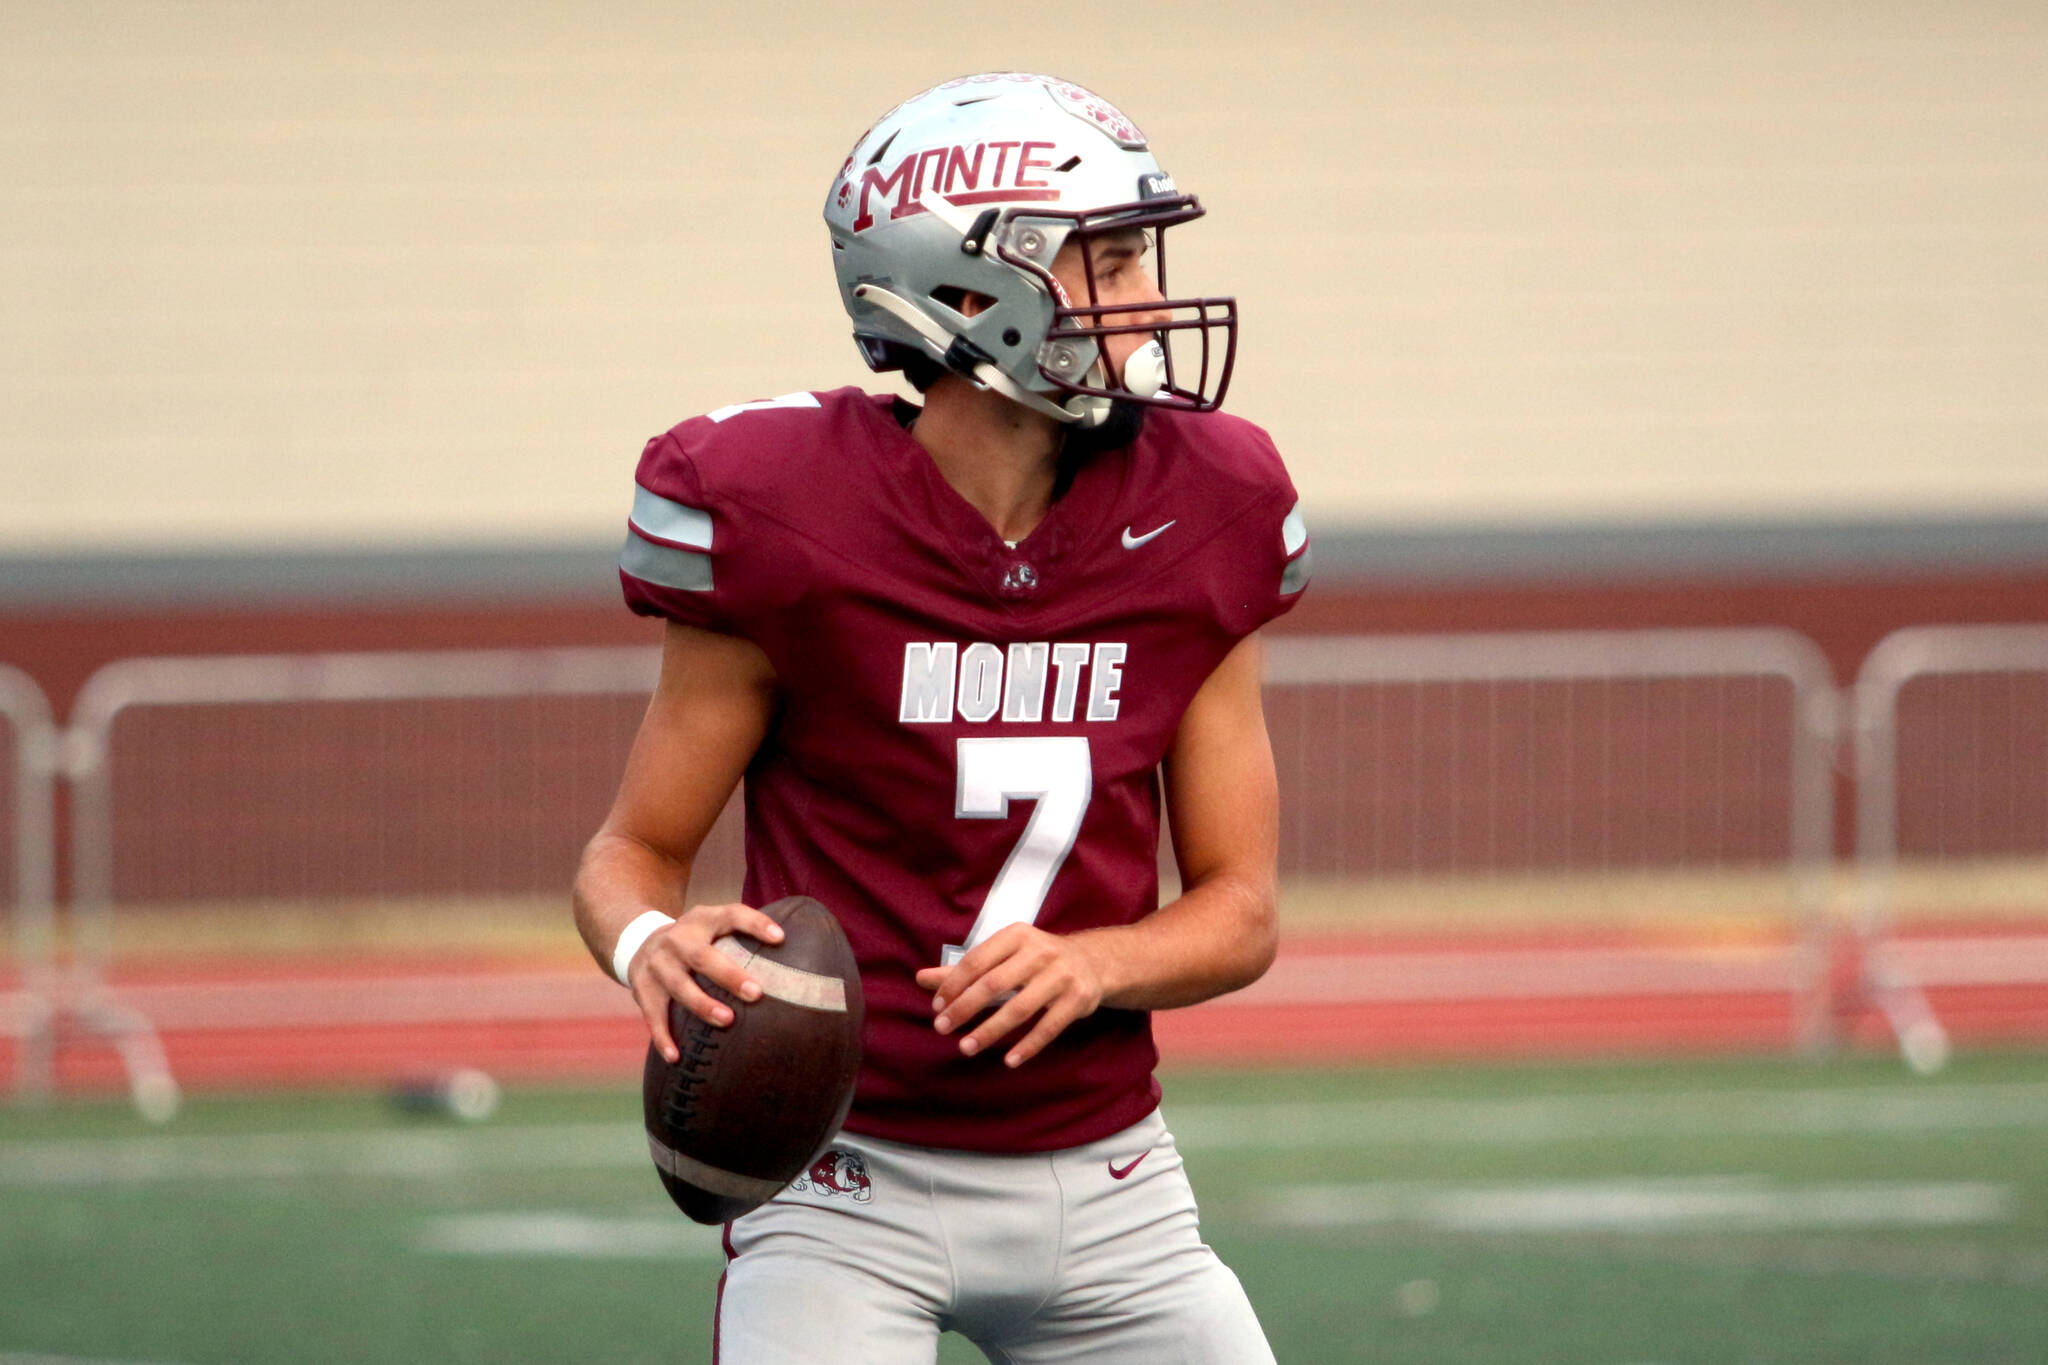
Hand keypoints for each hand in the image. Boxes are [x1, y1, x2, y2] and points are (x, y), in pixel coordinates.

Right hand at [627, 902, 786, 1063]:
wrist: (638, 942)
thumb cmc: (694, 940)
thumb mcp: (712, 925)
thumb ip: (742, 935)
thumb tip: (795, 953)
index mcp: (702, 920)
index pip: (731, 915)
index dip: (755, 924)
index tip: (780, 938)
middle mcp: (677, 940)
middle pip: (702, 956)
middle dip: (729, 975)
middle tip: (756, 993)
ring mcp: (657, 965)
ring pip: (679, 986)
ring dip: (703, 1005)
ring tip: (727, 1020)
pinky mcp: (642, 989)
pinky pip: (653, 1016)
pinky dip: (663, 1037)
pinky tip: (677, 1057)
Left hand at [913, 925, 1106, 1068]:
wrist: (1092, 962)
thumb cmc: (1036, 960)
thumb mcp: (1004, 956)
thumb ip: (964, 970)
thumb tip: (920, 979)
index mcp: (1017, 935)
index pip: (977, 960)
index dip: (954, 984)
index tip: (937, 1007)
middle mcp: (1041, 951)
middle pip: (995, 983)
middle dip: (965, 1008)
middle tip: (942, 1028)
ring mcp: (1062, 975)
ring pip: (1020, 1008)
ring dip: (990, 1031)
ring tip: (966, 1047)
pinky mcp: (1078, 999)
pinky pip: (1049, 1027)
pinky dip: (1028, 1046)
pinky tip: (1009, 1061)